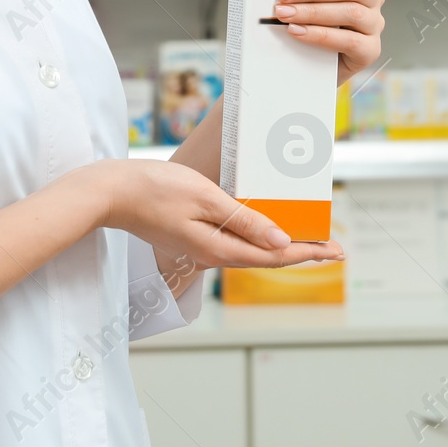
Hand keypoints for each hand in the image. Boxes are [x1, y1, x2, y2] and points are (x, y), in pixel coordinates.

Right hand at [84, 158, 342, 272]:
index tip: (337, 251)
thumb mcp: (207, 199)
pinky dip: (257, 238)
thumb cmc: (155, 189)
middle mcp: (212, 253)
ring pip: (251, 251)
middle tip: (334, 249)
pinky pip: (234, 242)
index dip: (309, 253)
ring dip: (281, 246)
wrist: (110, 193)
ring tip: (307, 241)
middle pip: (266, 257)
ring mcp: (200, 246)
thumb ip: (245, 221)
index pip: (275, 255)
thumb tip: (282, 242)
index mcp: (219, 248)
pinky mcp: (191, 235)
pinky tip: (263, 229)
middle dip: (302, 253)